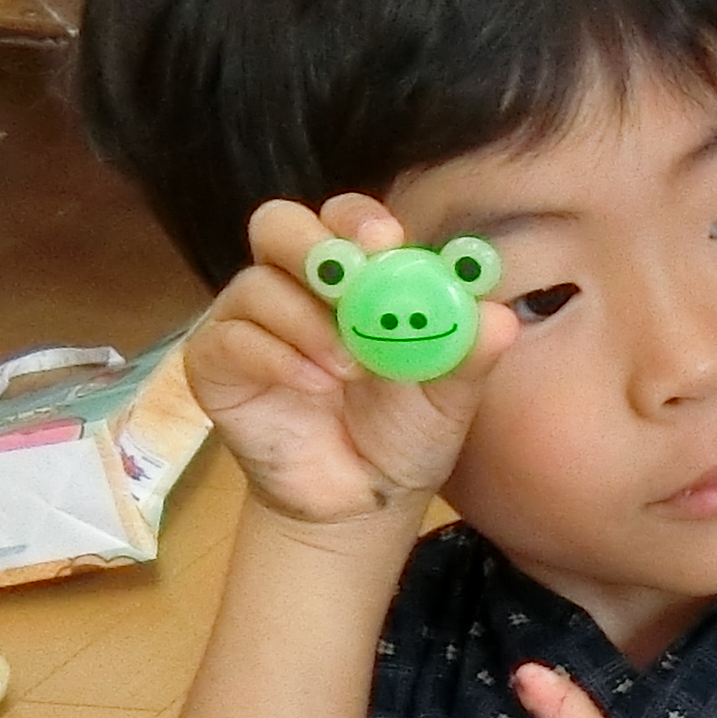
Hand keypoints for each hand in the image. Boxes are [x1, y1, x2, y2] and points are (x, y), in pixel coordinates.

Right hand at [186, 195, 511, 530]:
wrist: (359, 497)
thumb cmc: (401, 431)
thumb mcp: (447, 396)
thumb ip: (467, 353)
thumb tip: (500, 316)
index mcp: (354, 277)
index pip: (344, 220)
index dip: (360, 220)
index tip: (387, 241)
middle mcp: (294, 286)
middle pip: (279, 226)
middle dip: (314, 245)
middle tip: (350, 279)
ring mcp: (249, 321)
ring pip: (256, 284)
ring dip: (307, 321)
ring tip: (350, 370)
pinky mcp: (215, 363)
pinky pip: (230, 340)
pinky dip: (276, 357)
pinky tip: (314, 385)